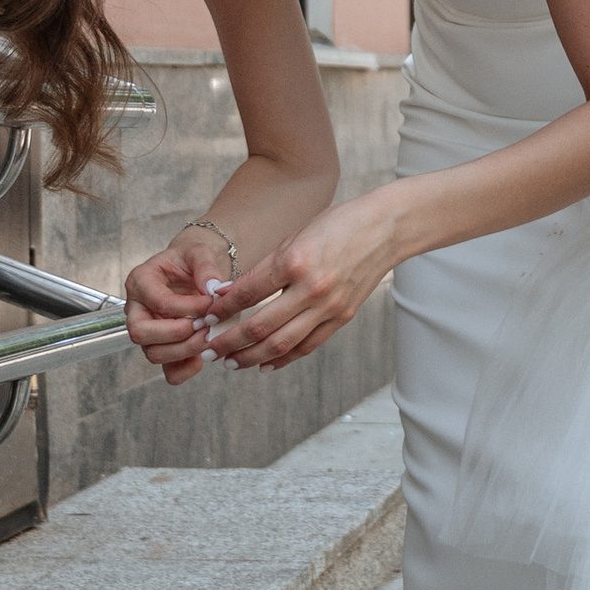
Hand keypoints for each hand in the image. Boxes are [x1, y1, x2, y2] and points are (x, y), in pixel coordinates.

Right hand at [124, 231, 234, 387]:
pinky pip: (169, 372)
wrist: (193, 272)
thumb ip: (206, 266)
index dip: (188, 306)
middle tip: (205, 325)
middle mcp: (137, 309)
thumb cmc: (190, 261)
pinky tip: (204, 355)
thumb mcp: (199, 252)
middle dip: (177, 333)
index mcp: (141, 281)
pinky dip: (187, 369)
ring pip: (153, 354)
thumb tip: (214, 289)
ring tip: (209, 337)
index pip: (157, 301)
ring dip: (184, 350)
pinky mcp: (163, 349)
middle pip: (140, 333)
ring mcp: (148, 332)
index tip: (211, 302)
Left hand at [203, 192, 408, 369]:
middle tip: (206, 349)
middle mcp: (311, 289)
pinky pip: (307, 346)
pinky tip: (264, 364)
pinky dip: (283, 359)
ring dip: (250, 357)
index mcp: (294, 262)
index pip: (247, 294)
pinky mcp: (342, 318)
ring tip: (229, 362)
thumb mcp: (296, 237)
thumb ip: (264, 268)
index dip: (221, 310)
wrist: (385, 230)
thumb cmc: (338, 225)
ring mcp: (329, 307)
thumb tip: (227, 293)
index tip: (204, 319)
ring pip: (281, 344)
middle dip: (227, 342)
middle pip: (259, 327)